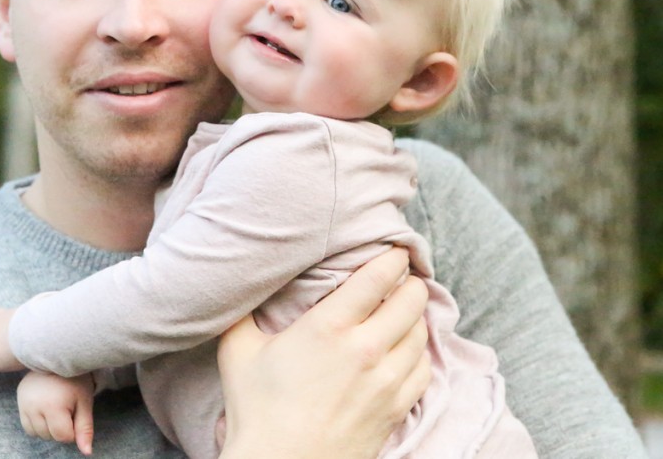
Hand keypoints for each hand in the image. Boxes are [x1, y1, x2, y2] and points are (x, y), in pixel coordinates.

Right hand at [18, 370, 95, 455]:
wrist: (58, 356)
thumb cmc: (75, 380)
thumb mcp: (84, 403)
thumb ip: (84, 429)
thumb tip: (87, 452)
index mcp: (53, 405)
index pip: (62, 436)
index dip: (72, 429)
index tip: (76, 413)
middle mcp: (34, 406)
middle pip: (49, 436)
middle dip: (61, 428)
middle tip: (67, 406)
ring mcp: (24, 404)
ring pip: (37, 433)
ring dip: (48, 428)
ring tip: (56, 407)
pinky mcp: (19, 401)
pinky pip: (27, 426)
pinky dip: (38, 424)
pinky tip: (46, 409)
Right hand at [217, 248, 430, 458]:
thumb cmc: (257, 411)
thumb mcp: (238, 351)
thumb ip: (243, 312)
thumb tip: (242, 285)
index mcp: (329, 327)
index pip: (378, 277)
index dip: (392, 258)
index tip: (395, 251)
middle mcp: (366, 349)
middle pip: (411, 300)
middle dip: (410, 283)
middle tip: (402, 278)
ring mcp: (386, 382)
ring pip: (421, 333)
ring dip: (415, 317)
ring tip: (403, 311)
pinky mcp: (396, 408)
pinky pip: (424, 370)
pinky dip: (418, 354)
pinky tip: (404, 351)